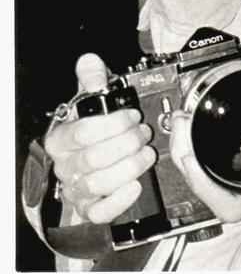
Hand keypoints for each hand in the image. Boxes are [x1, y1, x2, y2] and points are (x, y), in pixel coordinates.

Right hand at [44, 53, 155, 223]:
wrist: (88, 155)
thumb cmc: (90, 126)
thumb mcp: (90, 99)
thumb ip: (91, 78)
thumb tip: (90, 61)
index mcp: (61, 139)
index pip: (82, 133)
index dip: (113, 123)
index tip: (132, 115)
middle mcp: (66, 166)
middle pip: (94, 158)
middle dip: (127, 143)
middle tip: (143, 132)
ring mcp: (77, 189)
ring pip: (99, 184)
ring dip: (130, 166)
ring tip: (146, 152)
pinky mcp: (90, 207)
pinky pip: (100, 212)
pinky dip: (120, 200)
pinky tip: (136, 183)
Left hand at [169, 81, 240, 225]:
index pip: (230, 206)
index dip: (203, 186)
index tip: (189, 156)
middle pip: (211, 195)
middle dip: (188, 162)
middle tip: (180, 124)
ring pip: (209, 188)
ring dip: (189, 160)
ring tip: (180, 124)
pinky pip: (214, 181)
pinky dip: (200, 160)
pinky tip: (191, 135)